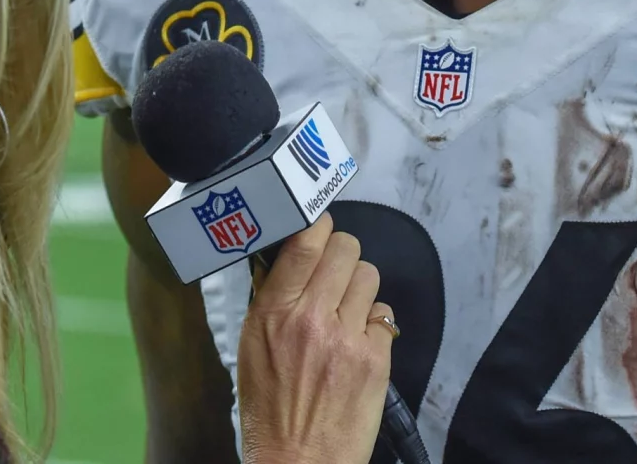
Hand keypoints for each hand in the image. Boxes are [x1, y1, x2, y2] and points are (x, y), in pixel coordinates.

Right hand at [237, 214, 395, 463]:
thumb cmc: (267, 412)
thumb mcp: (251, 349)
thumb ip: (271, 300)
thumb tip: (290, 257)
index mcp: (273, 313)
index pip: (305, 241)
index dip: (318, 225)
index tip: (318, 230)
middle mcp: (311, 318)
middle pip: (346, 248)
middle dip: (341, 256)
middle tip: (333, 276)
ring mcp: (347, 339)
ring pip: (369, 275)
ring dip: (359, 288)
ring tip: (346, 312)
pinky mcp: (376, 360)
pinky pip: (386, 315)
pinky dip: (374, 323)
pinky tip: (358, 343)